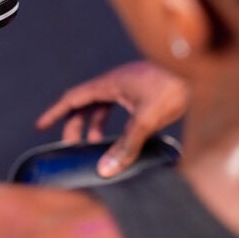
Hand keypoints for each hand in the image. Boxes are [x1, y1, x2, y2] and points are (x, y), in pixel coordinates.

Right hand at [36, 61, 188, 176]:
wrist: (197, 68)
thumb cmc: (172, 86)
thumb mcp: (146, 120)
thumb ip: (126, 145)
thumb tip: (106, 169)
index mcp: (108, 84)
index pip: (73, 98)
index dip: (56, 113)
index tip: (41, 126)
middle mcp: (115, 82)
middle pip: (85, 104)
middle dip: (76, 125)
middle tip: (72, 147)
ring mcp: (129, 84)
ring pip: (103, 105)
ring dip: (96, 124)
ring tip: (97, 146)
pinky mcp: (143, 89)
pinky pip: (119, 105)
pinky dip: (115, 120)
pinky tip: (124, 135)